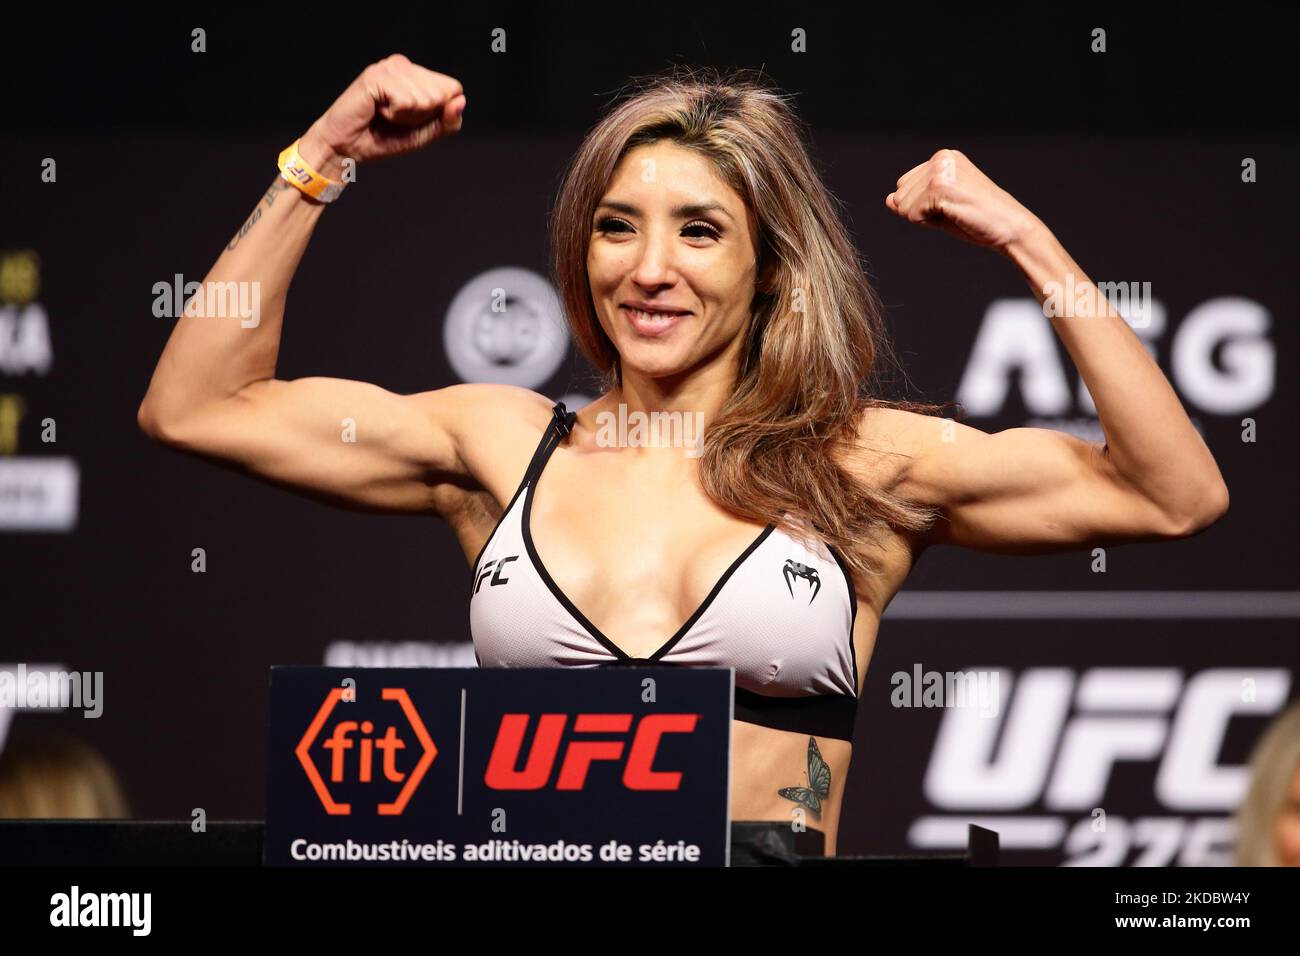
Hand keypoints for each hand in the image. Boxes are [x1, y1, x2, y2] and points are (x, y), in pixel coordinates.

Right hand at [299, 54, 464, 175]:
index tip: (412, 120)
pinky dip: (395, 115)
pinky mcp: (376, 76)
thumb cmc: (383, 139)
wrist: (347, 149)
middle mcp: (404, 65)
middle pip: (442, 94)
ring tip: (385, 115)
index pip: (454, 89)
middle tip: (395, 119)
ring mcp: (389, 67)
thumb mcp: (425, 134)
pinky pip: (406, 101)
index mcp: (416, 74)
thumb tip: (461, 100)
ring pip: (426, 98)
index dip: (439, 113)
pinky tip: (377, 111)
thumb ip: (448, 121)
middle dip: (423, 116)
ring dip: (407, 117)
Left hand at [885, 149, 1040, 253]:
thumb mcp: (939, 208)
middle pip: (900, 195)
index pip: (904, 185)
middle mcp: (941, 158)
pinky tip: (953, 216)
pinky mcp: (940, 186)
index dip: (921, 206)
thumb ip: (913, 201)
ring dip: (925, 218)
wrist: (1009, 227)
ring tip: (955, 213)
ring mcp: (940, 170)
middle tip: (954, 211)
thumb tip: (888, 199)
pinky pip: (911, 213)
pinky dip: (927, 223)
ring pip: (903, 205)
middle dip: (920, 211)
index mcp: (943, 157)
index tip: (950, 206)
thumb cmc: (977, 219)